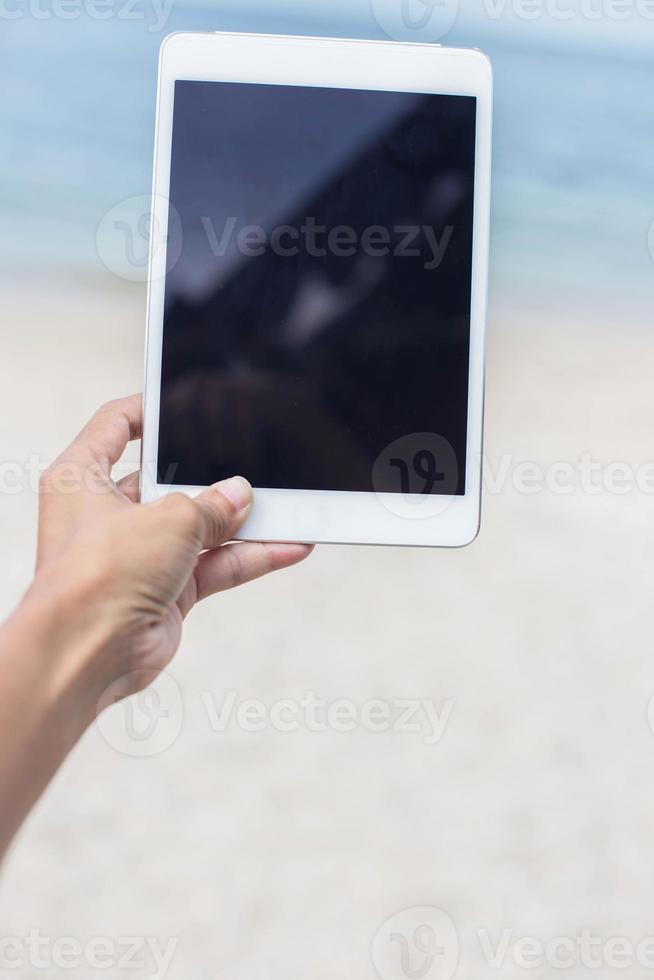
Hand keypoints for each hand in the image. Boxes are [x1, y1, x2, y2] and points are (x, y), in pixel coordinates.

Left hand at [27, 394, 312, 712]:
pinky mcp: (166, 591)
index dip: (147, 411)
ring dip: (241, 522)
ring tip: (285, 507)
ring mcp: (138, 555)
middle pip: (168, 482)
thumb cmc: (98, 575)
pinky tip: (287, 546)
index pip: (114, 427)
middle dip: (212, 478)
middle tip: (251, 465)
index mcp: (82, 479)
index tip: (179, 401)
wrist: (88, 653)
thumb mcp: (168, 518)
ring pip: (200, 528)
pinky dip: (250, 557)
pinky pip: (216, 565)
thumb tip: (239, 495)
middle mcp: (107, 515)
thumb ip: (211, 503)